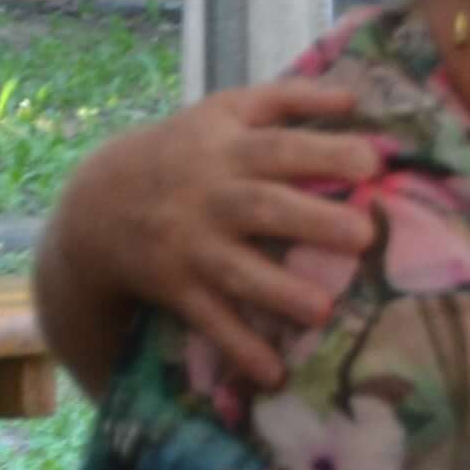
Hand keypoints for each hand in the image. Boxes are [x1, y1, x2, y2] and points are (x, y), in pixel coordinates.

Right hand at [57, 82, 384, 391]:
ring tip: (322, 310)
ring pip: (237, 270)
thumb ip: (287, 98)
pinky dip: (238, 348)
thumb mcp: (224, 110)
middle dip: (312, 220)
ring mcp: (192, 246)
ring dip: (279, 291)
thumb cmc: (182, 150)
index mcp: (227, 149)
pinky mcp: (177, 288)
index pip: (279, 148)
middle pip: (263, 207)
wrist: (98, 203)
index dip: (323, 152)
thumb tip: (355, 96)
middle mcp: (211, 196)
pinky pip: (210, 321)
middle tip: (364, 235)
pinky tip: (273, 373)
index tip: (371, 164)